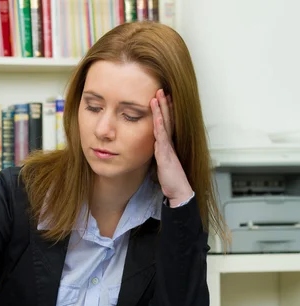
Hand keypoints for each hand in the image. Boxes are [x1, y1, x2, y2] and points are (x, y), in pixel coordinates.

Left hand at [151, 88, 193, 206]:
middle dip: (163, 104)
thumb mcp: (161, 162)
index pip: (165, 123)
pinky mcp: (166, 155)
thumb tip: (153, 145)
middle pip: (167, 119)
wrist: (178, 191)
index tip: (160, 97)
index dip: (163, 110)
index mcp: (167, 144)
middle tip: (160, 89)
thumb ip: (158, 152)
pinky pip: (162, 138)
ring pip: (164, 125)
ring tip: (157, 97)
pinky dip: (159, 127)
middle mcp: (169, 143)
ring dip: (161, 110)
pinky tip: (157, 117)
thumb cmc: (170, 178)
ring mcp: (168, 148)